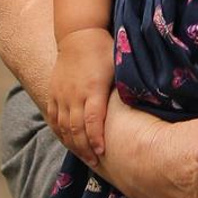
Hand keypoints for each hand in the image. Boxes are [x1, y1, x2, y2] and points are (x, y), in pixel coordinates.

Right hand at [46, 28, 115, 159]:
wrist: (78, 34)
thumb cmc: (103, 50)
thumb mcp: (117, 66)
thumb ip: (124, 88)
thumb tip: (143, 105)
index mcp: (93, 88)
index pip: (93, 120)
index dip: (96, 139)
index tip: (103, 153)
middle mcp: (74, 94)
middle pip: (76, 129)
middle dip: (85, 149)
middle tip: (96, 164)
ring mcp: (61, 94)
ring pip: (63, 127)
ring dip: (72, 144)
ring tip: (84, 157)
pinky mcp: (53, 93)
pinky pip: (53, 118)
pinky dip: (60, 132)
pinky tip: (68, 142)